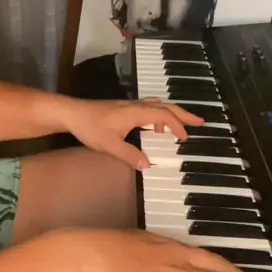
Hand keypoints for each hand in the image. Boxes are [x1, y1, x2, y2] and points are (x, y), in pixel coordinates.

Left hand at [66, 97, 202, 168]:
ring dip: (171, 114)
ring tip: (179, 127)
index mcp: (136, 112)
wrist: (72, 113)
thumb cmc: (90, 127)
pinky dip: (158, 115)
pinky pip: (148, 108)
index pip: (163, 115)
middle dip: (183, 114)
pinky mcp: (123, 108)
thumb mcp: (110, 145)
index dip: (177, 125)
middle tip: (200, 121)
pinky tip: (154, 127)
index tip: (186, 138)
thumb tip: (148, 166)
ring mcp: (129, 106)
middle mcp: (136, 106)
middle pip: (165, 106)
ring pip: (157, 106)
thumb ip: (130, 155)